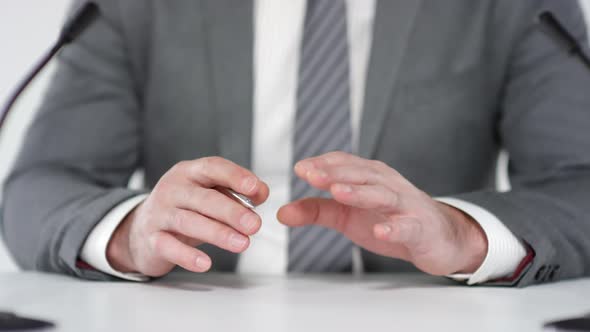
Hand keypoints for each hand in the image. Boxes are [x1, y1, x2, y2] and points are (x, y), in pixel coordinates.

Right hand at [107, 157, 268, 276]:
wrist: (140, 231)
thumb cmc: (185, 209)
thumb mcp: (209, 195)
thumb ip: (236, 192)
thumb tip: (261, 192)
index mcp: (189, 172)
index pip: (213, 167)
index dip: (235, 176)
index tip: (255, 188)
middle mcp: (172, 188)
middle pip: (204, 198)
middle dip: (231, 211)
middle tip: (254, 225)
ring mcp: (160, 213)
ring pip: (189, 222)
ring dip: (218, 233)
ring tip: (242, 243)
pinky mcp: (152, 239)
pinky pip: (169, 247)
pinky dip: (187, 256)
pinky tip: (206, 263)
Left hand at [277, 152, 487, 275]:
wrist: (438, 237)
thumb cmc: (390, 220)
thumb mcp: (347, 216)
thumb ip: (316, 211)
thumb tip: (282, 212)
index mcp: (370, 177)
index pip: (345, 163)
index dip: (323, 164)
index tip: (300, 168)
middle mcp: (388, 184)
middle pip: (360, 175)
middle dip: (334, 173)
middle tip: (310, 174)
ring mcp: (406, 205)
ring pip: (382, 195)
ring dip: (360, 193)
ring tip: (337, 193)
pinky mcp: (420, 228)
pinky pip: (408, 227)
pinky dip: (395, 228)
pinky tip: (380, 231)